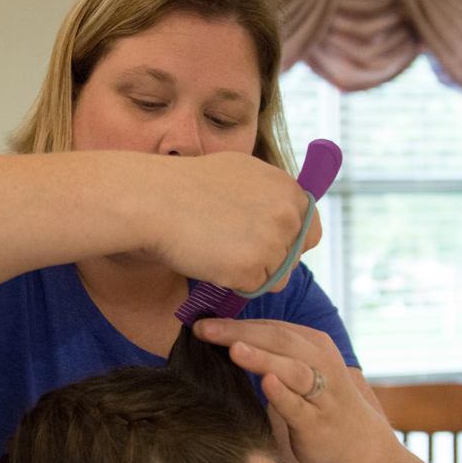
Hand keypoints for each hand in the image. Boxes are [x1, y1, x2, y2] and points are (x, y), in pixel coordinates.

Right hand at [142, 152, 320, 295]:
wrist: (152, 199)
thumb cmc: (187, 186)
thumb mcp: (242, 173)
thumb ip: (271, 194)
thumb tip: (289, 212)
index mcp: (289, 189)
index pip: (309, 231)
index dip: (287, 242)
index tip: (261, 243)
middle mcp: (287, 214)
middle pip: (293, 258)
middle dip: (269, 261)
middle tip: (232, 248)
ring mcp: (271, 242)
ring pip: (276, 278)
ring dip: (251, 273)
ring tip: (218, 250)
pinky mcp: (251, 268)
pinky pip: (252, 289)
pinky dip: (233, 283)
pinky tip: (210, 260)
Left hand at [193, 317, 385, 462]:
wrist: (356, 442)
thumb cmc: (317, 401)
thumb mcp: (297, 368)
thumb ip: (269, 352)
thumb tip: (221, 337)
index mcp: (313, 344)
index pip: (271, 327)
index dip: (236, 323)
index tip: (201, 322)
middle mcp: (321, 363)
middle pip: (279, 341)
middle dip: (240, 333)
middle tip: (206, 329)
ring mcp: (323, 393)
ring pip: (293, 370)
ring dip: (263, 358)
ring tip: (234, 350)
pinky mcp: (318, 423)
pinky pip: (299, 407)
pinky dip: (283, 394)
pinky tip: (267, 383)